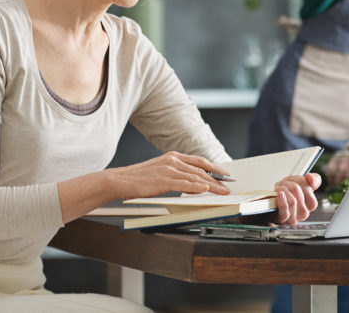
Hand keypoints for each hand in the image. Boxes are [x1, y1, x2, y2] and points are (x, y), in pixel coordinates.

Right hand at [108, 152, 230, 199]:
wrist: (120, 180)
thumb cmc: (139, 178)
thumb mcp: (161, 171)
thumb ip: (177, 174)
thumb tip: (194, 183)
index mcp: (173, 156)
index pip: (199, 161)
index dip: (214, 167)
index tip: (225, 174)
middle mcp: (173, 160)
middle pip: (201, 169)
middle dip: (217, 178)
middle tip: (228, 185)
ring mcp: (168, 169)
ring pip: (196, 177)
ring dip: (211, 185)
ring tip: (221, 191)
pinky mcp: (163, 180)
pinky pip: (185, 184)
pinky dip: (197, 187)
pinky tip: (205, 190)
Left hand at [272, 172, 320, 224]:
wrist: (273, 204)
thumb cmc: (288, 193)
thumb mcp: (301, 182)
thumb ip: (314, 179)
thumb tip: (310, 178)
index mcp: (311, 204)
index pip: (309, 188)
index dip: (300, 181)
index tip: (295, 180)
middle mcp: (304, 213)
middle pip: (296, 191)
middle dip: (288, 183)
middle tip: (284, 184)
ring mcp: (294, 218)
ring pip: (291, 200)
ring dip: (281, 190)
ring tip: (279, 189)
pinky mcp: (282, 220)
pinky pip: (285, 210)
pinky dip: (282, 200)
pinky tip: (279, 195)